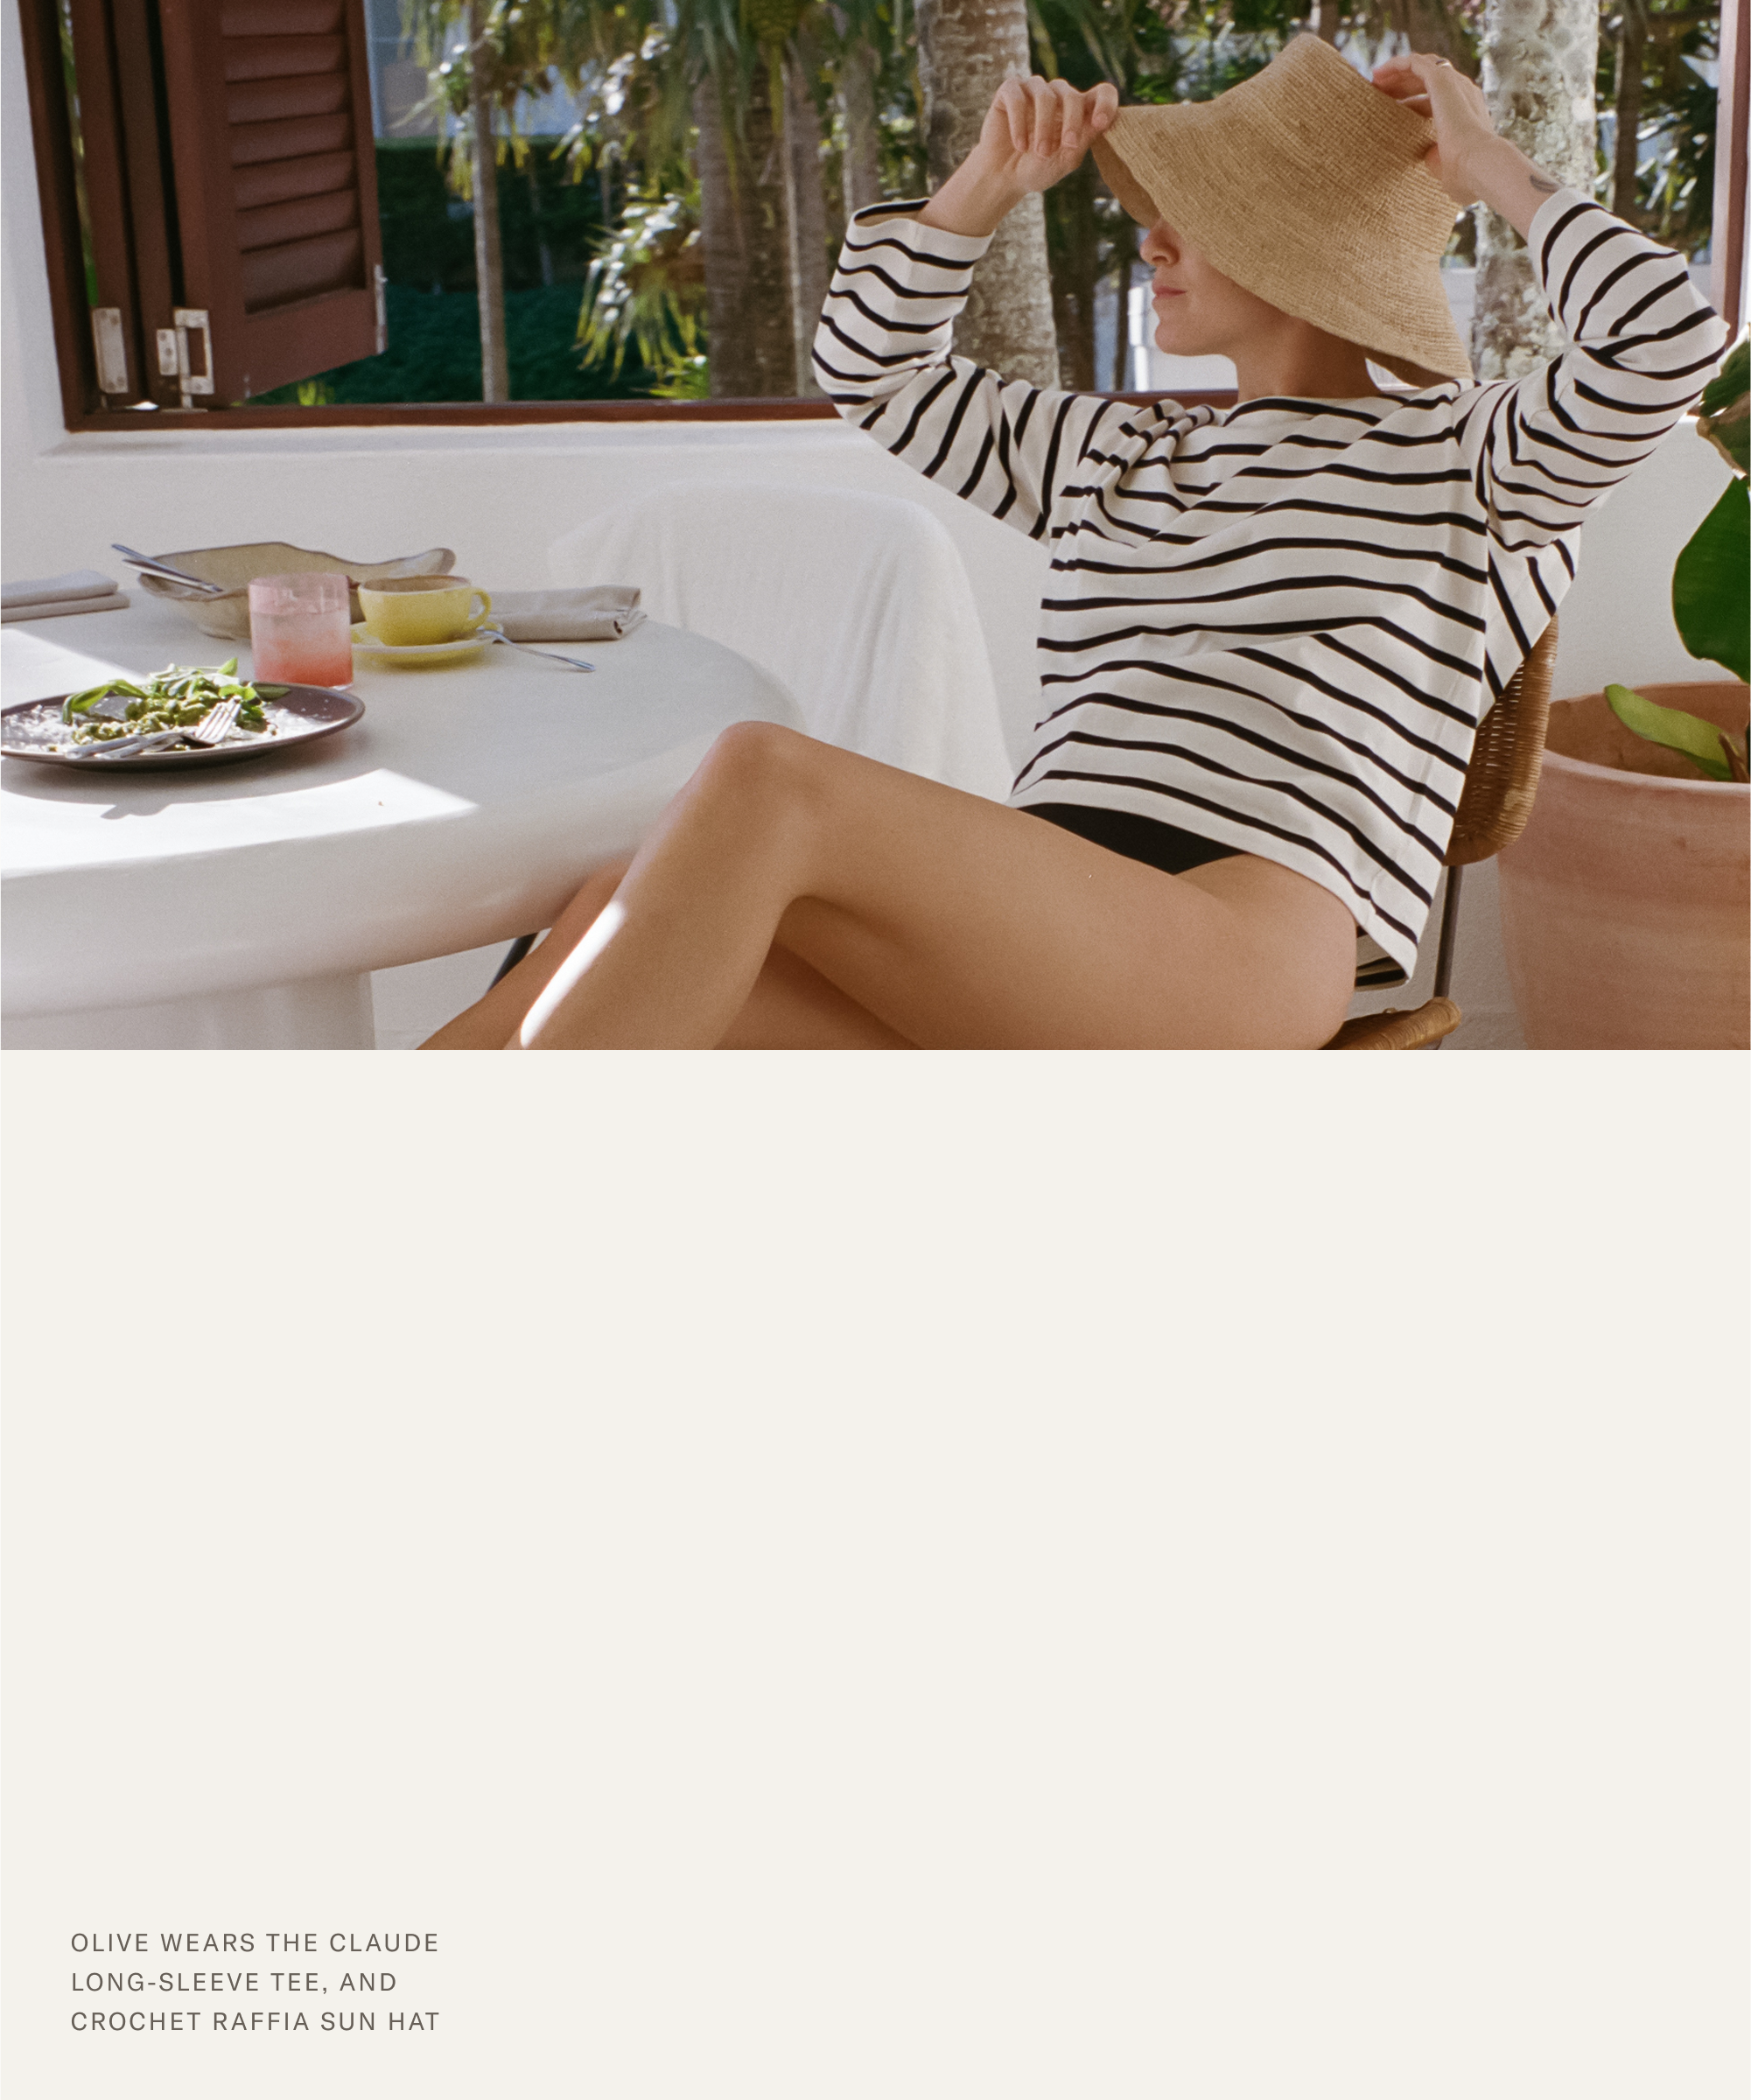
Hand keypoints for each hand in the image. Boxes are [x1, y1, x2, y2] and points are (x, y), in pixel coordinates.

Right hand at [919, 76, 1118, 238]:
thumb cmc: (1037, 169)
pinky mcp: (1010, 90)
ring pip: (1046, 96)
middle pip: (1073, 96)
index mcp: (1078, 110)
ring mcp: (1034, 89)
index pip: (1102, 93)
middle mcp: (1058, 95)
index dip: (1106, 103)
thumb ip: (1083, 139)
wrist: (1002, 177)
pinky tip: (1019, 145)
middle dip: (1072, 123)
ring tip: (1039, 152)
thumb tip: (1101, 121)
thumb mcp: (1065, 159)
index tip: (1100, 123)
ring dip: (1044, 127)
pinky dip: (1019, 123)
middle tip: (1067, 146)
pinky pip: (1018, 98)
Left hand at [1372, 52, 1561, 236]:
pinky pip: (1415, 63)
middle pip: (1427, 79)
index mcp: (1465, 111)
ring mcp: (1454, 84)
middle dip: (1402, 84)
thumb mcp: (1448, 168)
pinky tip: (1379, 72)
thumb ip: (1439, 159)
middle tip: (1378, 91)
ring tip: (1375, 79)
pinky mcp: (1442, 80)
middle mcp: (1462, 93)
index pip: (1435, 98)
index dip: (1411, 103)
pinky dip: (1397, 64)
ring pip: (1421, 67)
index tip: (1389, 111)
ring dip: (1397, 71)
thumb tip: (1430, 158)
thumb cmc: (1466, 176)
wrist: (1477, 165)